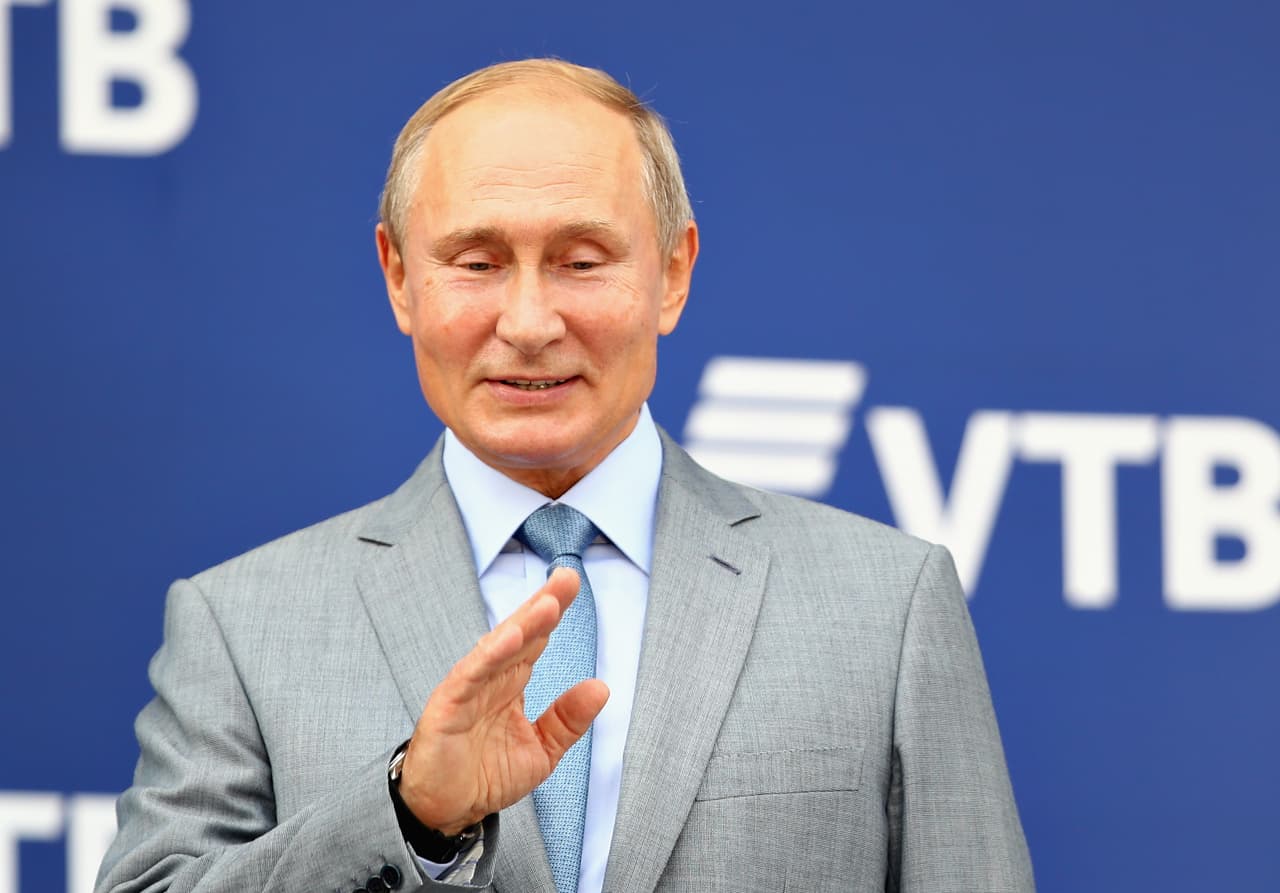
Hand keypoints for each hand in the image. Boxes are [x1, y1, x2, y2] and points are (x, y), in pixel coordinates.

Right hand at [396, 567, 609, 834]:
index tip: (571, 584)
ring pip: (496, 649)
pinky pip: (469, 675)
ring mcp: (468, 689)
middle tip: (565, 579)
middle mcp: (491, 679)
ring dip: (521, 625)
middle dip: (542, 605)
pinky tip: (508, 639)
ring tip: (547, 605)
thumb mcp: (541, 751)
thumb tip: (601, 687)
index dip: (552, 613)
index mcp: (512, 684)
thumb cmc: (485, 776)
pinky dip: (488, 656)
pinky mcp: (447, 706)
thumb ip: (568, 720)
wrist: (445, 812)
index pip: (535, 640)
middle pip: (518, 634)